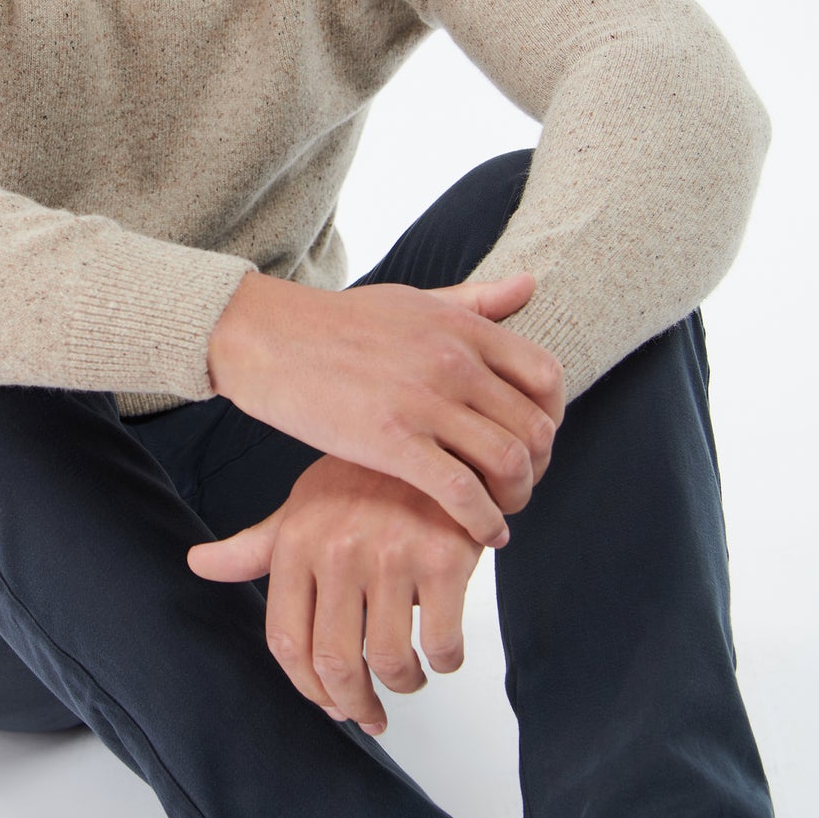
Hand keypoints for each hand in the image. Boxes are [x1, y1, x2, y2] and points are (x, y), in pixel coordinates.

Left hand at [185, 453, 483, 733]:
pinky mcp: (445, 559)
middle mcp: (338, 549)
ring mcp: (392, 554)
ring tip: (409, 678)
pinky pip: (440, 643)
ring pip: (391, 661)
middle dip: (355, 705)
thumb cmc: (365, 480)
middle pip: (335, 663)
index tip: (331, 705)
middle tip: (371, 715)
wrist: (435, 439)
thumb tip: (197, 563)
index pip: (287, 640)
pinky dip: (444, 662)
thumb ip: (255, 547)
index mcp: (297, 542)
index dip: (308, 688)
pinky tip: (442, 653)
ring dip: (403, 685)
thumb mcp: (303, 507)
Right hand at [206, 270, 563, 547]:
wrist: (266, 337)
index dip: (552, 419)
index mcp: (461, 327)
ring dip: (516, 498)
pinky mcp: (391, 441)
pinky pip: (461, 492)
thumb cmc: (336, 322)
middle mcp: (452, 360)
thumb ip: (475, 300)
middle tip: (516, 486)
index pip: (547, 377)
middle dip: (537, 468)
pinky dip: (483, 521)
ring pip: (508, 462)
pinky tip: (481, 533)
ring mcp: (423, 400)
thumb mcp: (413, 299)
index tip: (532, 442)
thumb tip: (531, 285)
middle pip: (535, 428)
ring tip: (499, 511)